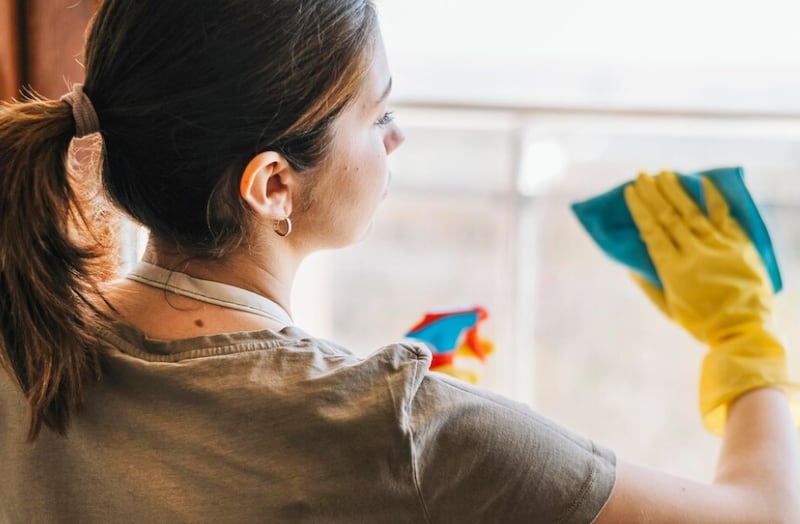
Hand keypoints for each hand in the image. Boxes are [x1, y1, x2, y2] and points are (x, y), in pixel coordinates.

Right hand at [624, 171, 789, 433]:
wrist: (742, 329)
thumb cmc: (701, 323)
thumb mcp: (668, 309)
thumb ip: (649, 285)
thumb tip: (630, 264)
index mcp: (673, 270)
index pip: (652, 231)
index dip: (640, 209)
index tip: (630, 192)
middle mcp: (693, 253)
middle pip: (669, 217)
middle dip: (654, 194)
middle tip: (642, 176)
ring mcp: (718, 247)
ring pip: (692, 212)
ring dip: (676, 191)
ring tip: (664, 174)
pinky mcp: (738, 245)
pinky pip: (724, 217)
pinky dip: (713, 198)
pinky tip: (702, 181)